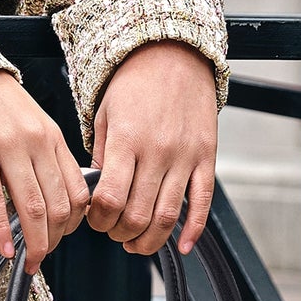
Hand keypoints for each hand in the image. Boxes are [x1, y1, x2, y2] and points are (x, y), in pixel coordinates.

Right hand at [0, 69, 89, 273]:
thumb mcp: (34, 126)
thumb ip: (48, 159)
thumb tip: (59, 202)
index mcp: (53, 138)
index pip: (78, 192)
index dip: (74, 225)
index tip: (61, 239)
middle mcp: (36, 143)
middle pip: (58, 205)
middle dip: (53, 241)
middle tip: (42, 258)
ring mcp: (8, 147)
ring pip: (32, 207)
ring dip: (34, 243)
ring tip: (28, 261)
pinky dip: (1, 231)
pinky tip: (4, 249)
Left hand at [86, 40, 218, 254]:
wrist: (173, 53)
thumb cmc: (134, 85)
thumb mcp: (105, 116)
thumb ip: (103, 158)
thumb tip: (98, 198)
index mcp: (127, 141)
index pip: (108, 199)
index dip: (97, 220)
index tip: (94, 220)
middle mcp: (158, 151)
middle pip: (137, 215)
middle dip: (119, 233)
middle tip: (113, 231)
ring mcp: (185, 156)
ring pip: (167, 217)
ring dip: (149, 241)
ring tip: (136, 243)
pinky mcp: (206, 158)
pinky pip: (202, 203)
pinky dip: (193, 231)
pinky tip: (183, 246)